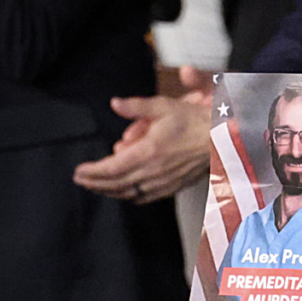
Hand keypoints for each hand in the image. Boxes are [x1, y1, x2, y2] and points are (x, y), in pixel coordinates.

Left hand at [72, 67, 213, 203]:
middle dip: (95, 183)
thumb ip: (137, 107)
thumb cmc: (196, 121)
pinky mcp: (174, 186)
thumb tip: (114, 103)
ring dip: (110, 191)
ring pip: (130, 193)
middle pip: (116, 184)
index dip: (92, 171)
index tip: (78, 171)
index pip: (111, 167)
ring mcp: (164, 182)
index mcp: (149, 151)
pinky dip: (132, 196)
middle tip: (80, 180)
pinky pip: (147, 197)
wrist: (223, 139)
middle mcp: (154, 171)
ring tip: (96, 187)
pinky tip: (125, 194)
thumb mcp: (164, 106)